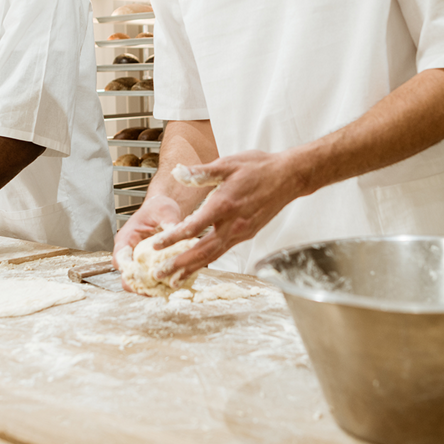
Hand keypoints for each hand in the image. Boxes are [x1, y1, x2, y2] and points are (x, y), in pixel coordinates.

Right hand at [112, 194, 182, 292]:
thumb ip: (170, 224)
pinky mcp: (149, 266)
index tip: (142, 278)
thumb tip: (179, 235)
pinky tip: (173, 283)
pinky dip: (159, 284)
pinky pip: (150, 280)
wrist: (163, 209)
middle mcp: (130, 252)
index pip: (119, 259)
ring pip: (138, 282)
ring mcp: (138, 261)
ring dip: (150, 288)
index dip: (128, 271)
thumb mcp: (166, 212)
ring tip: (167, 288)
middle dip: (140, 286)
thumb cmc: (159, 208)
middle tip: (157, 290)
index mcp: (126, 238)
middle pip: (127, 276)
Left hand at [147, 150, 308, 282]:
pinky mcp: (247, 234)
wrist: (288, 177)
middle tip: (159, 274)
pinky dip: (208, 260)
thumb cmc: (259, 167)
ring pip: (213, 255)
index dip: (172, 239)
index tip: (155, 246)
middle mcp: (233, 224)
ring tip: (174, 280)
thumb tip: (179, 172)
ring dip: (192, 268)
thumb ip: (201, 172)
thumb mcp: (228, 163)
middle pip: (202, 251)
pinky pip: (223, 251)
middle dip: (179, 264)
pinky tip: (198, 264)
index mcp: (224, 205)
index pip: (193, 228)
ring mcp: (241, 232)